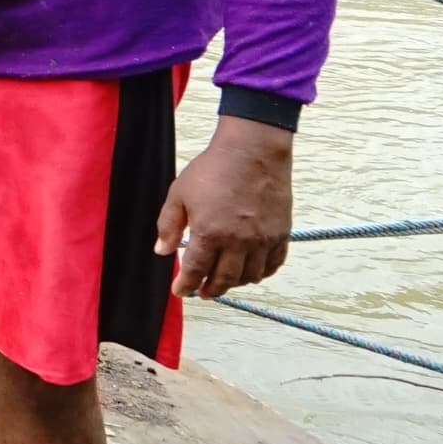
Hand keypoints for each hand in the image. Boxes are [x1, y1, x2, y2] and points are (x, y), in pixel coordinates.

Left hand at [160, 117, 295, 297]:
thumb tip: (162, 251)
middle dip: (211, 290)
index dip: (186, 285)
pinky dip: (262, 273)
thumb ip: (168, 225)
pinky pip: (274, 264)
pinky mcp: (281, 233)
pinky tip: (252, 271)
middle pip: (224, 279)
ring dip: (235, 283)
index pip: (196, 271)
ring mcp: (262, 239)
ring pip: (250, 276)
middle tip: (203, 292)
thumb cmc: (213, 169)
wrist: (252, 151)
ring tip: (224, 281)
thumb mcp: (179, 194)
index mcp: (210, 233)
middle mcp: (238, 242)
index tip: (180, 290)